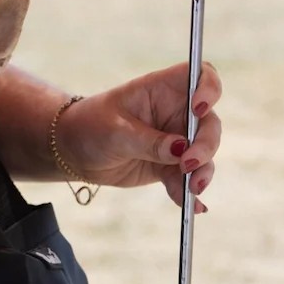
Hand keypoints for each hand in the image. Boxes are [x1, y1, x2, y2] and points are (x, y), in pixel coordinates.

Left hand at [55, 62, 221, 209]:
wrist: (75, 152)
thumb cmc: (91, 126)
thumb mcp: (116, 131)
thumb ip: (149, 141)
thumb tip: (181, 150)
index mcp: (162, 89)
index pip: (201, 76)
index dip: (209, 89)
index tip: (199, 109)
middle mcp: (176, 111)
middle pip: (209, 122)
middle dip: (205, 144)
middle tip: (188, 164)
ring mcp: (176, 138)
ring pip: (204, 153)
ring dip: (202, 171)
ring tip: (191, 188)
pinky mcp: (171, 165)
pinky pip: (187, 178)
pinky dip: (189, 191)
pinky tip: (193, 207)